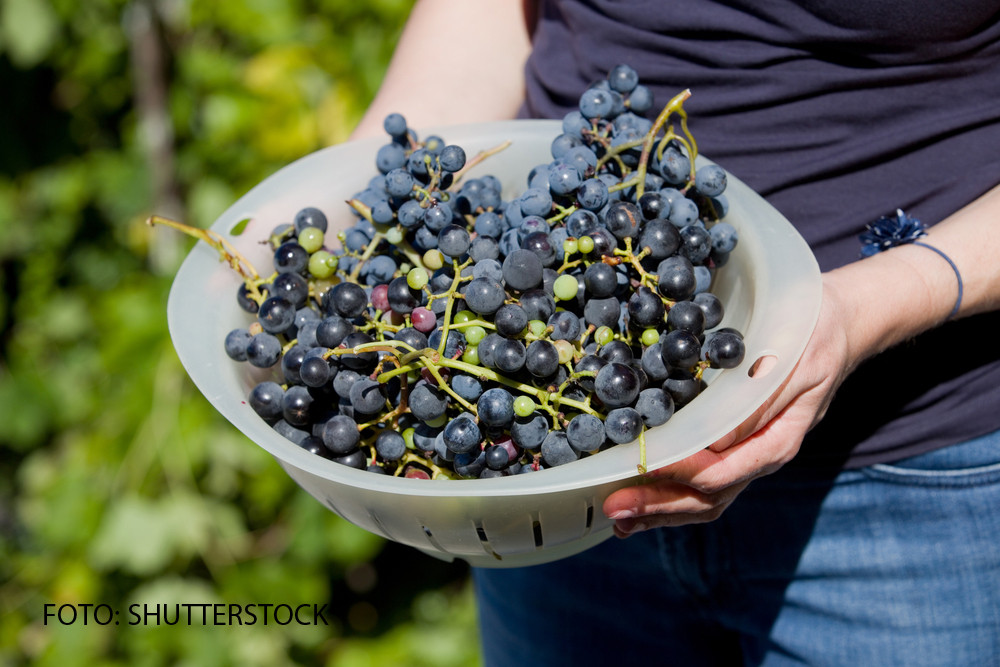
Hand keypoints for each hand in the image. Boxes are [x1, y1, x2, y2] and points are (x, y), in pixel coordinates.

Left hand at [603, 277, 852, 536]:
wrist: (835, 326)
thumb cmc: (810, 336)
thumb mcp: (789, 359)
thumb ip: (757, 401)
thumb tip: (715, 439)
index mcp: (776, 441)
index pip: (722, 472)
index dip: (681, 473)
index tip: (645, 466)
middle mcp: (759, 459)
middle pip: (706, 498)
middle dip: (658, 506)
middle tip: (615, 508)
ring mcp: (747, 459)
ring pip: (702, 501)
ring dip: (658, 512)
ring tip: (618, 518)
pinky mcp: (733, 450)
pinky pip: (700, 485)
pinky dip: (666, 497)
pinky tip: (638, 504)